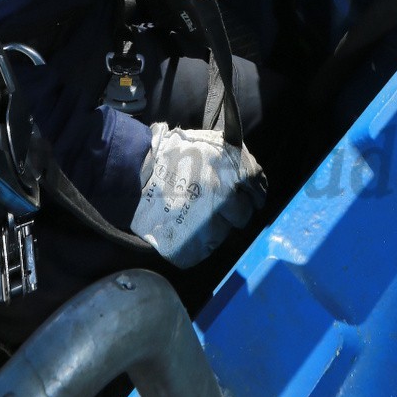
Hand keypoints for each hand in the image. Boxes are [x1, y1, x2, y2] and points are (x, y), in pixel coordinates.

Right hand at [130, 123, 266, 267]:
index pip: (258, 188)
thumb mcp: (211, 144)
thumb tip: (251, 176)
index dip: (255, 193)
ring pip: (223, 235)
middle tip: (218, 207)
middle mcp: (226, 201)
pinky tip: (185, 228)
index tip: (251, 198)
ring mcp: (209, 227)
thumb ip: (236, 159)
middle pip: (244, 215)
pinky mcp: (192, 248)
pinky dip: (196, 243)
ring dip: (214, 228)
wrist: (137, 174)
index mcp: (233, 174)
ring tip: (195, 216)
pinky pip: (203, 251)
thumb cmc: (173, 155)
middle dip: (234, 212)